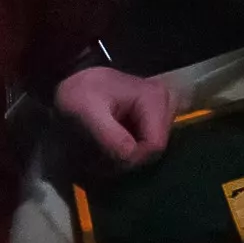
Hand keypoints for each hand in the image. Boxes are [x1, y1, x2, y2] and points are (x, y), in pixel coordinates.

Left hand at [54, 66, 178, 166]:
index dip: (132, 158)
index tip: (106, 160)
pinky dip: (131, 148)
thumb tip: (130, 157)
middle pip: (156, 148)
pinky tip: (115, 142)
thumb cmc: (80, 94)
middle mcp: (166, 101)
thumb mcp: (87, 113)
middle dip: (130, 157)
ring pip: (153, 147)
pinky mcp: (156, 115)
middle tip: (103, 154)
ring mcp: (163, 108)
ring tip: (107, 146)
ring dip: (130, 154)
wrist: (76, 82)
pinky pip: (149, 142)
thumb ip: (109, 136)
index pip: (155, 144)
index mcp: (154, 98)